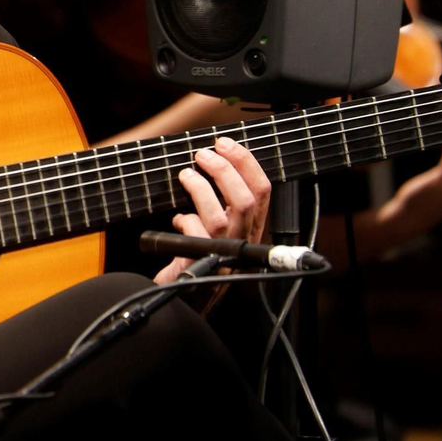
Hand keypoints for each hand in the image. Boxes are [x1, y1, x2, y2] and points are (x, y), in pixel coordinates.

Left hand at [153, 136, 271, 285]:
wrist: (186, 297)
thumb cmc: (199, 258)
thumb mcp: (216, 227)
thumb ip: (219, 202)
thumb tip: (208, 162)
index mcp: (251, 229)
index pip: (263, 191)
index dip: (246, 163)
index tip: (226, 144)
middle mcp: (243, 242)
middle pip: (245, 200)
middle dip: (225, 170)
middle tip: (203, 154)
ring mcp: (224, 255)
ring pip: (221, 217)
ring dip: (201, 189)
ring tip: (186, 174)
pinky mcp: (202, 265)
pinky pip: (196, 236)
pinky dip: (186, 220)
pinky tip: (179, 219)